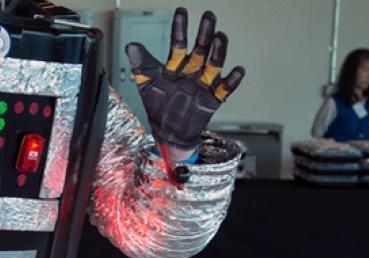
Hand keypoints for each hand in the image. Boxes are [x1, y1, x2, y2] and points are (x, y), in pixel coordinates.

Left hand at [126, 7, 244, 153]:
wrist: (168, 134)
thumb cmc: (158, 107)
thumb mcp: (146, 84)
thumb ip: (141, 65)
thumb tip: (131, 45)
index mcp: (177, 66)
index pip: (178, 44)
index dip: (180, 28)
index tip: (181, 11)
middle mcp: (193, 71)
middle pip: (201, 49)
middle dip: (204, 33)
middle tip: (209, 16)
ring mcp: (204, 84)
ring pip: (214, 64)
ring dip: (218, 51)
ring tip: (220, 37)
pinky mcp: (212, 100)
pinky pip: (225, 89)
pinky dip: (232, 81)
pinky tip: (237, 71)